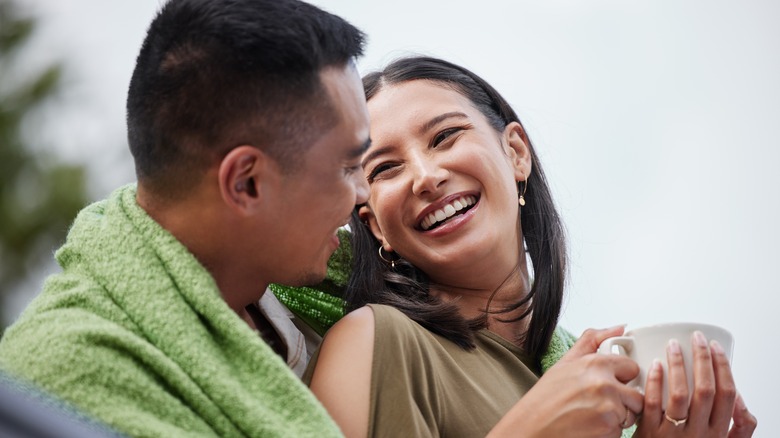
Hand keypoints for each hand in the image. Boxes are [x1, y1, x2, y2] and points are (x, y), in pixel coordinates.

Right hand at [488, 326, 643, 437]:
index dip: (622, 378)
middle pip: (636, 395)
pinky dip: (608, 432)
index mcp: (596, 363)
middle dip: (624, 402)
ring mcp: (609, 407)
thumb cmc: (546, 398)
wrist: (532, 427)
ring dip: (616, 418)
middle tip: (600, 404)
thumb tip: (620, 327)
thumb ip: (593, 341)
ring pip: (630, 414)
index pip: (632, 368)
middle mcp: (605, 383)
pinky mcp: (609, 428)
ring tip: (591, 416)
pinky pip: (621, 431)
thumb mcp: (565, 363)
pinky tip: (589, 427)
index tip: (610, 383)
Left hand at [634, 332, 756, 436]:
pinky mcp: (649, 434)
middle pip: (706, 390)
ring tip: (673, 345)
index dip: (723, 367)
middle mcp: (699, 433)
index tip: (715, 347)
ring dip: (677, 366)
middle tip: (696, 339)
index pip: (727, 394)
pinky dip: (654, 382)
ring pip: (679, 395)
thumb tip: (742, 401)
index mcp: (719, 433)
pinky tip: (655, 365)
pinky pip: (652, 404)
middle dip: (703, 359)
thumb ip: (739, 427)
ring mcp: (674, 434)